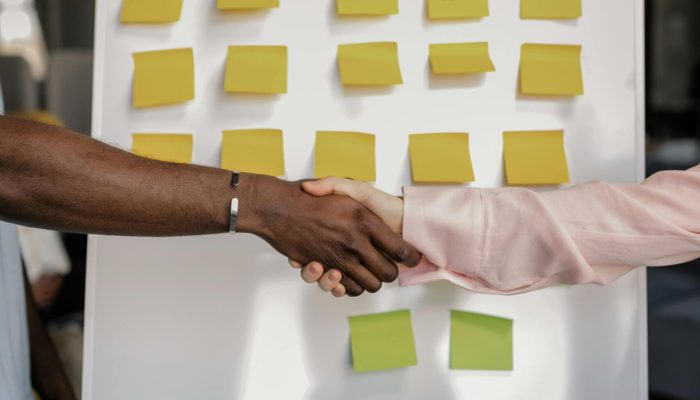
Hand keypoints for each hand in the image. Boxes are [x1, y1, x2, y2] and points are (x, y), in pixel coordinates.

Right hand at [235, 174, 418, 295]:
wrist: (276, 207)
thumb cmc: (311, 196)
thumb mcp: (345, 188)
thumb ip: (372, 200)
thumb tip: (386, 219)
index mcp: (366, 219)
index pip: (401, 249)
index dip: (411, 256)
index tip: (414, 257)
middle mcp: (355, 241)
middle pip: (388, 273)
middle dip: (391, 272)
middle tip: (386, 265)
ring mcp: (339, 257)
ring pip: (368, 285)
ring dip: (369, 282)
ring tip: (365, 269)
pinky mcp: (323, 268)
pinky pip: (343, 287)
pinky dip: (344, 286)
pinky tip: (342, 277)